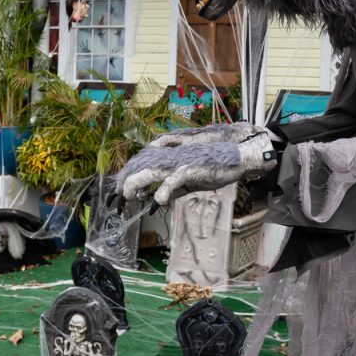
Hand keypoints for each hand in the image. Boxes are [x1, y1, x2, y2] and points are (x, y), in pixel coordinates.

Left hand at [109, 126, 276, 211]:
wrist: (239, 155)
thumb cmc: (217, 165)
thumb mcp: (192, 179)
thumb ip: (175, 188)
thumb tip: (160, 200)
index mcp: (171, 155)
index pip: (142, 162)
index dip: (128, 175)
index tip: (118, 190)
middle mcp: (173, 155)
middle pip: (140, 164)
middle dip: (125, 180)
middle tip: (115, 197)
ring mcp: (182, 160)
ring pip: (152, 168)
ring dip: (137, 182)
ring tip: (127, 195)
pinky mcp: (194, 167)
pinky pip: (175, 178)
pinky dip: (164, 189)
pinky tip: (157, 201)